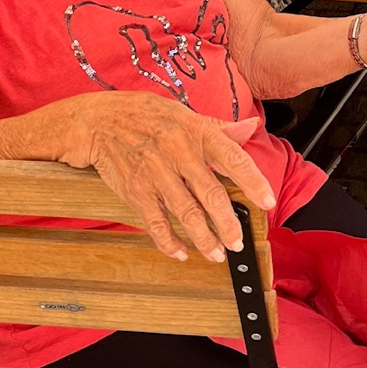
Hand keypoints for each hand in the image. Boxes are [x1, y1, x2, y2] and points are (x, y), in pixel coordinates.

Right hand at [59, 93, 275, 263]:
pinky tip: (181, 252)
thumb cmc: (146, 115)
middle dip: (227, 223)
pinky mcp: (136, 191)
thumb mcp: (185, 113)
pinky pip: (156, 223)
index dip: (253, 181)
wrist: (98, 121)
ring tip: (217, 255)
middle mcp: (178, 152)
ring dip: (203, 239)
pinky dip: (169, 242)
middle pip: (210, 193)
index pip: (232, 157)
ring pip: (185, 213)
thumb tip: (251, 128)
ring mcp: (156, 173)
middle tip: (238, 242)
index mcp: (196, 131)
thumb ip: (220, 127)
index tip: (268, 202)